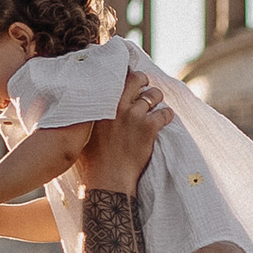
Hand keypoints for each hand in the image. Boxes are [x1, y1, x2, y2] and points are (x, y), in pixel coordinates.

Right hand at [82, 63, 168, 200]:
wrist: (107, 178)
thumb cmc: (93, 159)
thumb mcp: (84, 131)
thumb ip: (89, 114)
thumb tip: (88, 104)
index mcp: (101, 104)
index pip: (115, 78)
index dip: (125, 74)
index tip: (128, 76)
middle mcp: (117, 105)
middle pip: (137, 79)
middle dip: (144, 80)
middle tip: (145, 87)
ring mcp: (134, 115)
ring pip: (154, 94)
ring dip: (156, 98)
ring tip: (154, 106)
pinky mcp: (149, 127)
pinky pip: (165, 112)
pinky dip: (167, 115)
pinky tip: (164, 120)